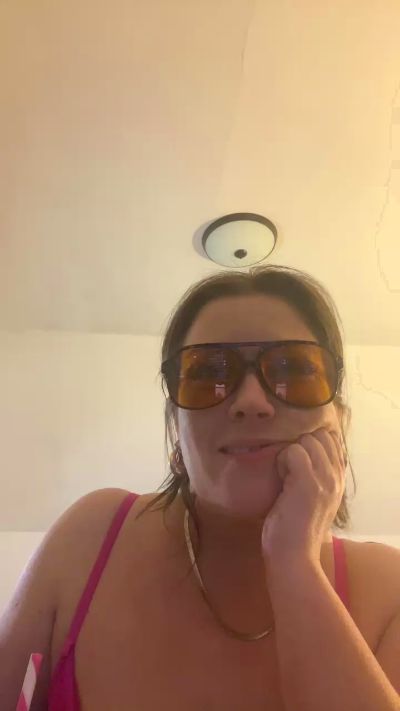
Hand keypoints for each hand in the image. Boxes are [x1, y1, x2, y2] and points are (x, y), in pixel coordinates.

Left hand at [261, 427, 346, 566]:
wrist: (293, 557)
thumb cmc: (295, 531)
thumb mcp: (314, 500)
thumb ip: (316, 478)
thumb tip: (301, 454)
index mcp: (339, 480)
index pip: (332, 441)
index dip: (312, 444)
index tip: (298, 462)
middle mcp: (336, 477)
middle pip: (320, 436)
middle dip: (301, 445)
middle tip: (289, 469)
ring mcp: (324, 479)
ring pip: (307, 441)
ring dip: (290, 453)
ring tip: (284, 476)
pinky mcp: (307, 482)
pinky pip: (294, 451)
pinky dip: (282, 460)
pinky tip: (280, 480)